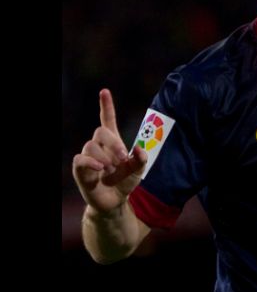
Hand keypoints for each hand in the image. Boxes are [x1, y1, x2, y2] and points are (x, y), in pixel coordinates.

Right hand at [72, 89, 147, 214]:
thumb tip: (138, 148)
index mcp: (113, 141)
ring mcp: (88, 157)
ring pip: (91, 146)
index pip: (107, 119)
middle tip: (123, 158)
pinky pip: (80, 159)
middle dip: (113, 143)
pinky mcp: (80, 170)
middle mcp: (98, 146)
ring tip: (111, 170)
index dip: (106, 105)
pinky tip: (101, 168)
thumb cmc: (125, 182)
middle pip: (100, 131)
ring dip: (105, 157)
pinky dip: (91, 162)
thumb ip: (142, 158)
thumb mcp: (139, 170)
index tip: (104, 91)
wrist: (115, 200)